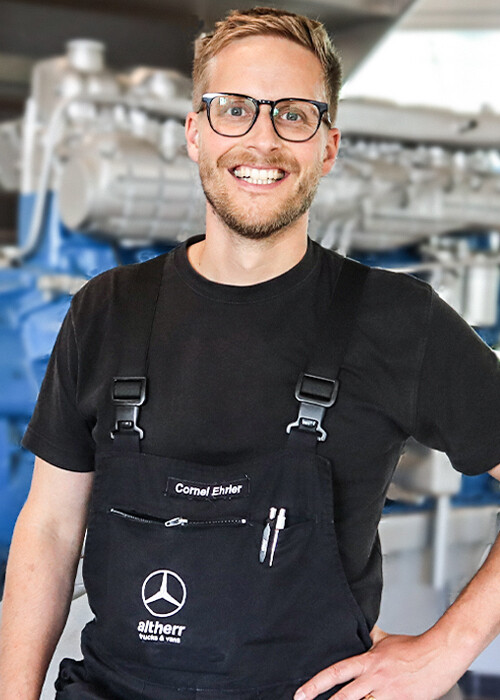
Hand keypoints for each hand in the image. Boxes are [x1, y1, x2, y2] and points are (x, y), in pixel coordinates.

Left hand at [293, 627, 463, 699]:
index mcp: (368, 661)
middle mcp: (375, 678)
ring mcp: (388, 694)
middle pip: (344, 697)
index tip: (301, 694)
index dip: (316, 684)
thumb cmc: (414, 647)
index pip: (336, 672)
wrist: (440, 653)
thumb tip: (359, 629)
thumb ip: (370, 637)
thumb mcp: (386, 639)